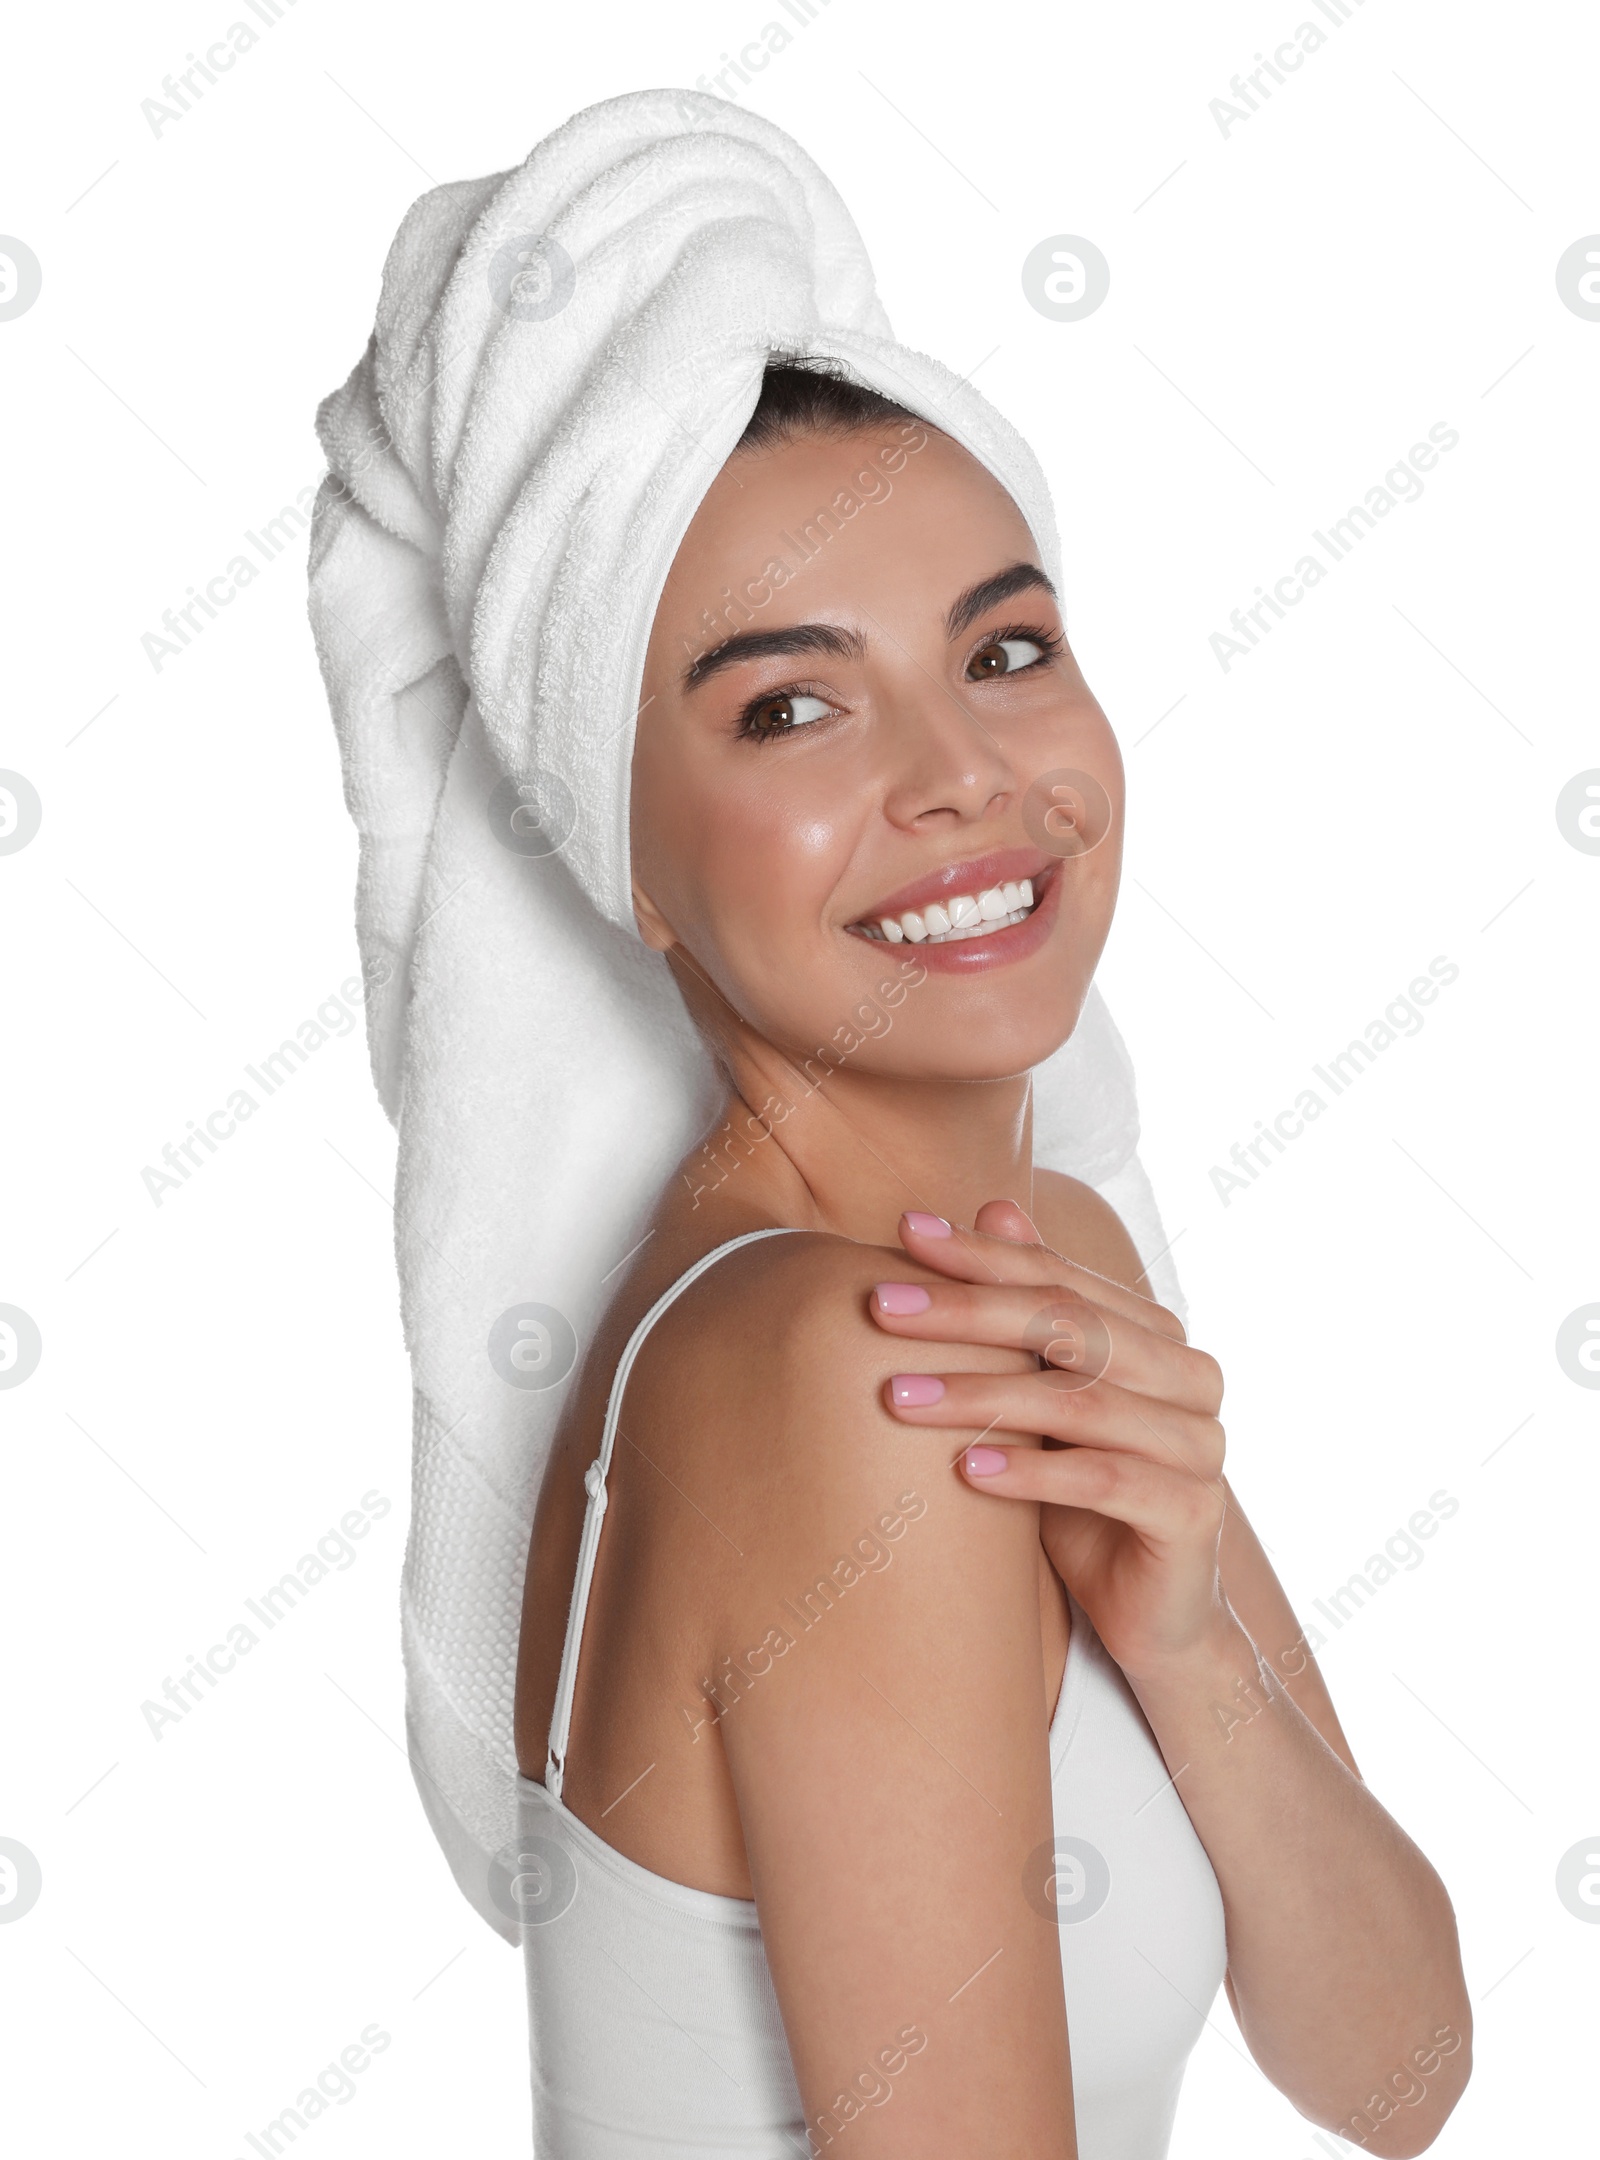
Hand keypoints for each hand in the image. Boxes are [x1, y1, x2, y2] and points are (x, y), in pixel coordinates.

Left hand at [871, 1200, 1233, 1682]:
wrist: (1151, 1615)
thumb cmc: (1085, 1496)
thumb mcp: (1046, 1396)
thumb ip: (1033, 1308)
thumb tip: (993, 1204)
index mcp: (1156, 1335)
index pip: (1059, 1278)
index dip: (981, 1254)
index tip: (902, 1234)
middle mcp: (1190, 1377)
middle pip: (1068, 1328)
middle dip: (966, 1311)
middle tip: (879, 1306)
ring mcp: (1201, 1445)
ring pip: (1079, 1403)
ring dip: (980, 1394)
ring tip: (897, 1396)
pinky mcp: (1194, 1514)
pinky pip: (1105, 1480)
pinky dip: (1031, 1472)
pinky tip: (963, 1471)